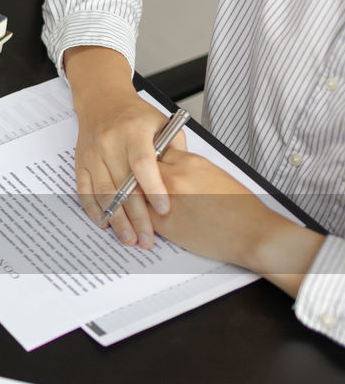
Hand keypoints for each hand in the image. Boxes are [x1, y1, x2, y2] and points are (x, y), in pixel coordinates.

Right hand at [66, 46, 183, 248]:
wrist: (102, 101)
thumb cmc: (136, 115)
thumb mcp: (161, 123)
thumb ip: (173, 149)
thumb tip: (183, 180)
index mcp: (134, 131)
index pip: (143, 163)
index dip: (153, 188)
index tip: (164, 209)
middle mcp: (110, 143)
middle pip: (123, 186)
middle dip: (137, 216)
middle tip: (146, 239)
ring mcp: (92, 154)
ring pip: (104, 193)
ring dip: (116, 219)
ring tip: (128, 239)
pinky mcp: (81, 163)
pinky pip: (85, 190)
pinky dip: (93, 209)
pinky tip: (104, 223)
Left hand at [148, 149, 322, 296]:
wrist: (251, 232)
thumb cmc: (241, 207)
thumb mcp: (215, 174)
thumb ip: (189, 168)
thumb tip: (175, 169)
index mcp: (190, 162)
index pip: (155, 151)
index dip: (149, 160)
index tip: (146, 165)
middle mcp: (175, 178)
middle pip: (140, 170)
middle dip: (136, 176)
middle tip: (134, 182)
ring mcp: (165, 200)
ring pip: (134, 192)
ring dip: (132, 196)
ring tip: (133, 201)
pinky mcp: (163, 224)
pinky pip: (140, 215)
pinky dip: (137, 216)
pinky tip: (138, 218)